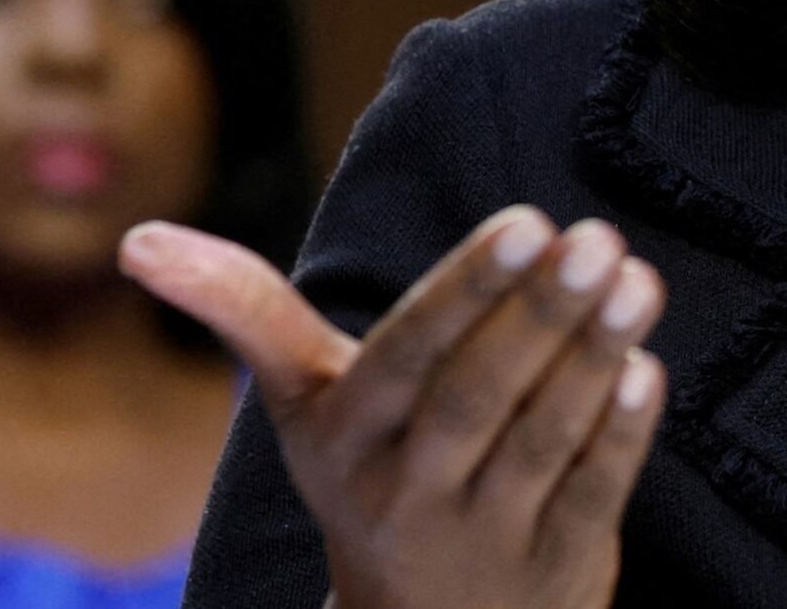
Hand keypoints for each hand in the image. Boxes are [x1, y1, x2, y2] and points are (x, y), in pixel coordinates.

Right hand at [122, 207, 666, 608]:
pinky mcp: (560, 566)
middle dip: (538, 313)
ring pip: (541, 440)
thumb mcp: (308, 406)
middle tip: (594, 238)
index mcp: (345, 444)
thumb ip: (247, 313)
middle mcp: (408, 496)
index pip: (405, 359)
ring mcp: (486, 539)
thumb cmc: (373, 472)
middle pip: (475, 397)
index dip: (464, 292)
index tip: (526, 220)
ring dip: (594, 356)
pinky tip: (647, 365)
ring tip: (635, 278)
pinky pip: (594, 494)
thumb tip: (138, 240)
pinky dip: (623, 432)